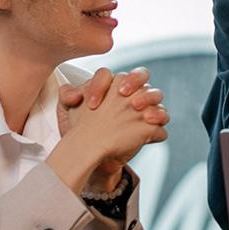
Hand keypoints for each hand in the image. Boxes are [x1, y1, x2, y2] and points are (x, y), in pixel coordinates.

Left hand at [49, 68, 167, 191]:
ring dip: (149, 98)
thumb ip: (67, 97)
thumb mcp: (68, 113)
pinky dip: (158, 121)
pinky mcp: (150, 129)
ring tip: (137, 108)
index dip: (100, 86)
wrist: (89, 155)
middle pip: (141, 75)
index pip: (108, 75)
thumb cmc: (80, 129)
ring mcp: (142, 109)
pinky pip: (161, 121)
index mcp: (109, 85)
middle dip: (135, 80)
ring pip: (155, 94)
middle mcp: (129, 92)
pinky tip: (149, 124)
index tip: (92, 104)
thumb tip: (74, 94)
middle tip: (124, 93)